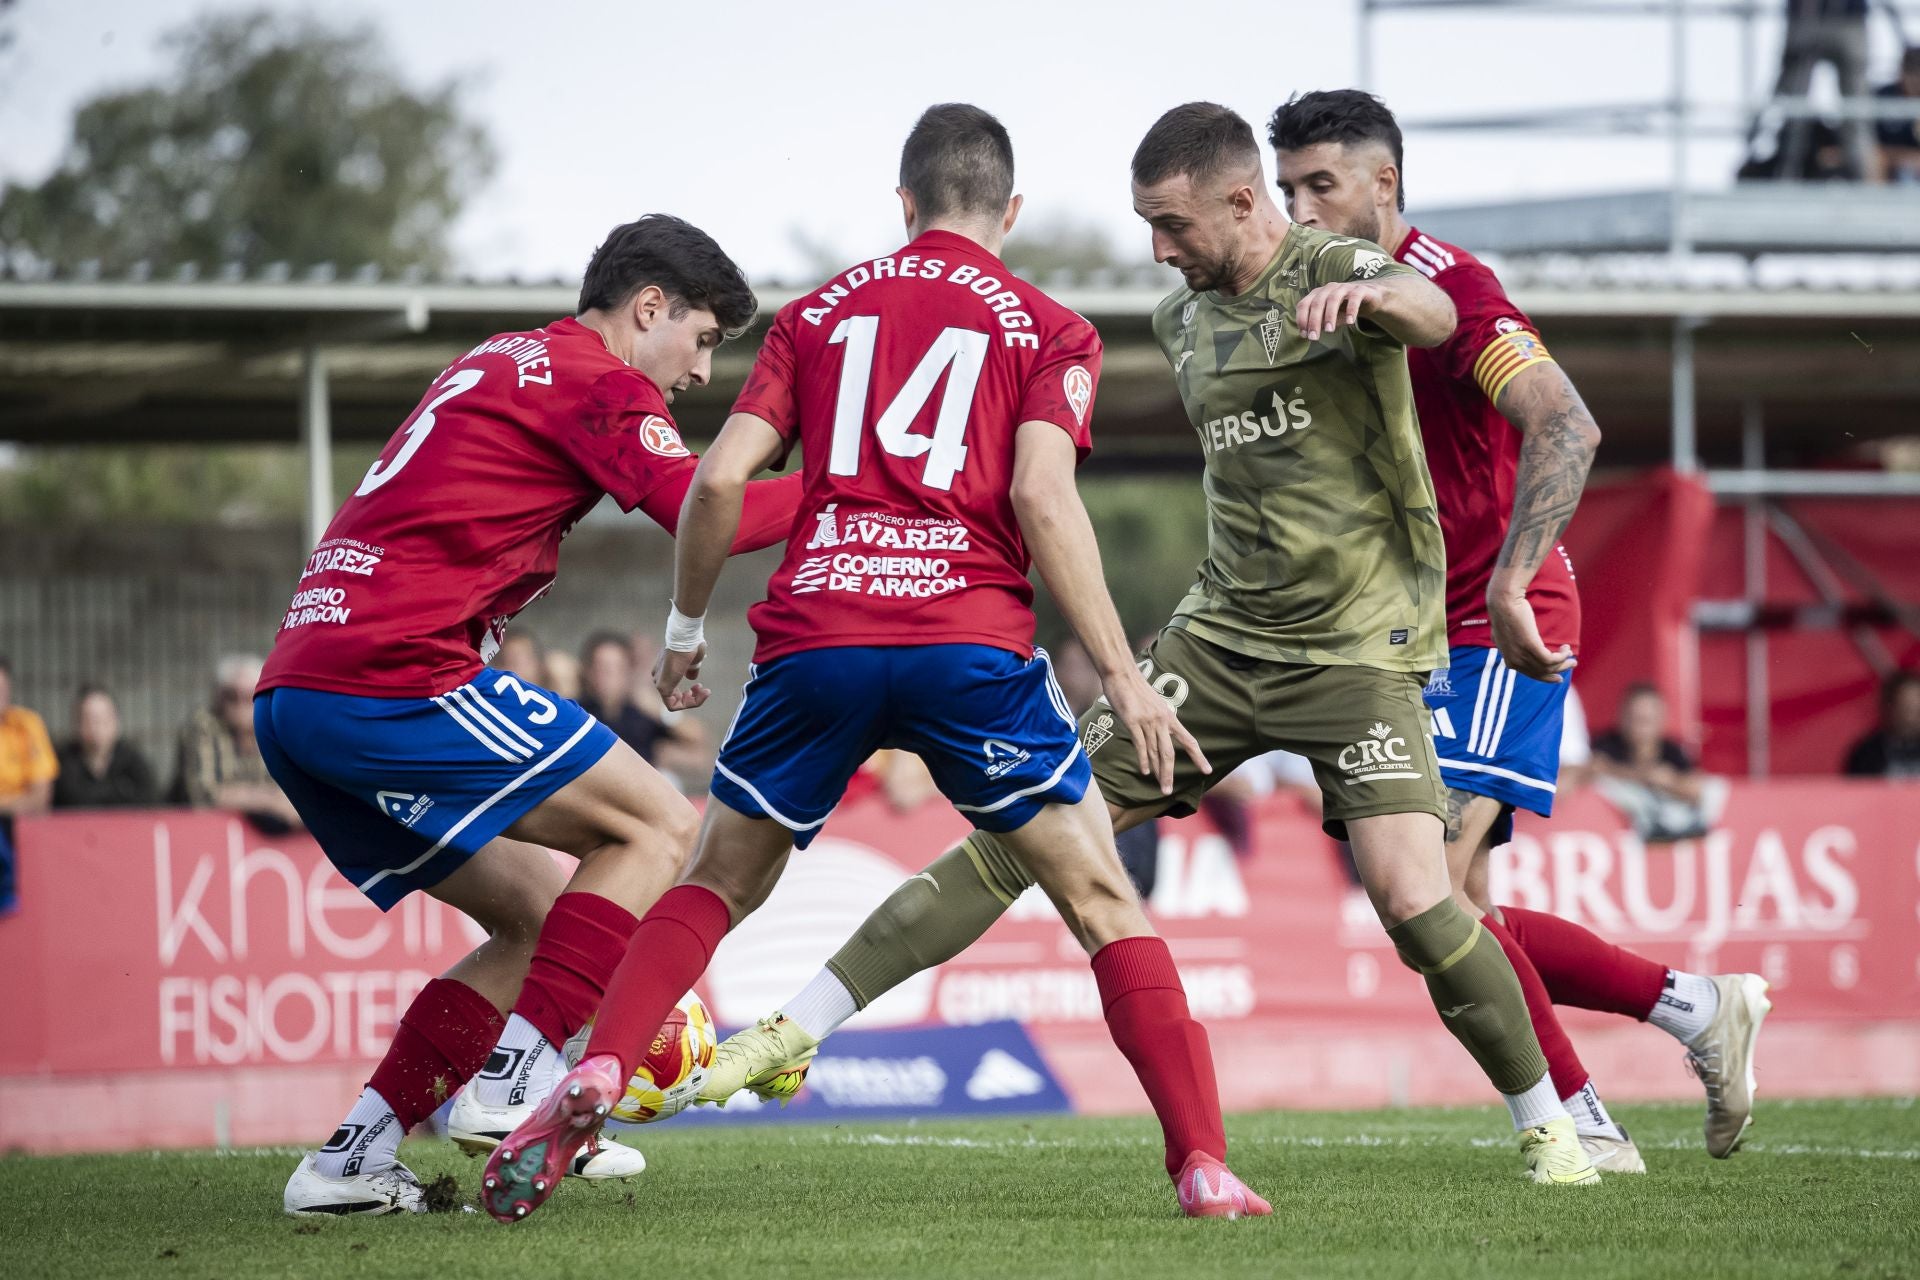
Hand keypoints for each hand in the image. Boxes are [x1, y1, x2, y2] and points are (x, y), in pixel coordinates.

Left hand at [653, 643, 709, 711]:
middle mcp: (658, 677)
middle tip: (702, 689)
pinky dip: (690, 702)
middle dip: (691, 697)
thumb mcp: (692, 659)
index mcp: (663, 670)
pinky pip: (673, 705)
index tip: (700, 685)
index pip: (673, 689)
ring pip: (673, 703)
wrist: (684, 637)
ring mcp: (659, 683)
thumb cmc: (690, 643)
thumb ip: (690, 670)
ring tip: (705, 691)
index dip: (688, 693)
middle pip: (673, 697)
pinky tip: (702, 693)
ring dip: (692, 701)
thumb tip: (691, 677)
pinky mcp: (662, 687)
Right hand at [1102, 667, 1210, 796]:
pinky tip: (1145, 771)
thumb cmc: (1136, 690)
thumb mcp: (1154, 705)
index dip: (1198, 756)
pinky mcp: (1133, 721)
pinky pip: (1140, 744)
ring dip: (1157, 772)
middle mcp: (1162, 721)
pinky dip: (1143, 759)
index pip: (1188, 740)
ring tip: (1160, 787)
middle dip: (1170, 774)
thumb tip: (1159, 736)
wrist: (1122, 674)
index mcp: (1170, 717)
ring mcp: (1148, 721)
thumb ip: (1159, 720)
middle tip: (1168, 791)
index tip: (1207, 770)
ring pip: (1155, 752)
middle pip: (1170, 753)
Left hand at [1295, 281, 1383, 341]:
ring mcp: (1344, 287)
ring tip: (1329, 331)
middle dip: (1314, 321)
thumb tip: (1306, 334)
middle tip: (1314, 337)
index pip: (1304, 304)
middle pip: (1317, 302)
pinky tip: (1350, 322)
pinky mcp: (1360, 290)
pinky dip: (1351, 310)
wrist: (1369, 297)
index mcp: (1318, 294)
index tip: (1304, 335)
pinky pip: (1354, 298)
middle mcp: (1329, 288)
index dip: (1302, 319)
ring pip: (1333, 299)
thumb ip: (1318, 323)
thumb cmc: (1344, 308)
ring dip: (1330, 315)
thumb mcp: (1329, 317)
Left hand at [1487, 585, 1575, 682]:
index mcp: (1509, 660)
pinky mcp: (1531, 646)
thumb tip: (1499, 641)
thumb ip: (1504, 643)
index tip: (1558, 677)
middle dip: (1559, 671)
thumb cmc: (1504, 614)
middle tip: (1572, 664)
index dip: (1546, 677)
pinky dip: (1562, 656)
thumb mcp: (1502, 634)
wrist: (1504, 603)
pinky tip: (1566, 648)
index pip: (1531, 674)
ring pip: (1549, 667)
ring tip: (1572, 656)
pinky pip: (1552, 659)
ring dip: (1564, 663)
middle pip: (1542, 673)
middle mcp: (1515, 662)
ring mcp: (1522, 655)